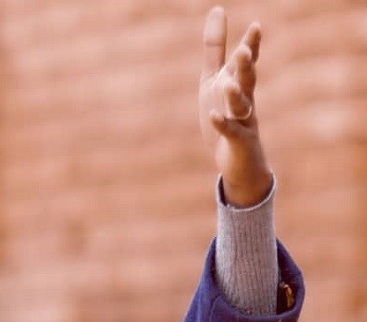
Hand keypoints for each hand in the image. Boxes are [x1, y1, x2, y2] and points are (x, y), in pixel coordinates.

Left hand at [198, 6, 272, 206]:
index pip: (246, 62)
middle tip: (244, 51)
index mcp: (238, 83)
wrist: (238, 159)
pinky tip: (214, 116)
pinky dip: (222, 124)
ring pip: (242, 106)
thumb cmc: (225, 113)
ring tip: (228, 85)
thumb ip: (216, 48)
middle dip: (246, 67)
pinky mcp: (238, 141)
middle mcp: (245, 99)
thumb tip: (217, 8)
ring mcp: (244, 121)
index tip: (255, 27)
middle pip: (247, 81)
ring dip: (236, 96)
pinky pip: (230, 132)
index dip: (251, 45)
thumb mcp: (215, 78)